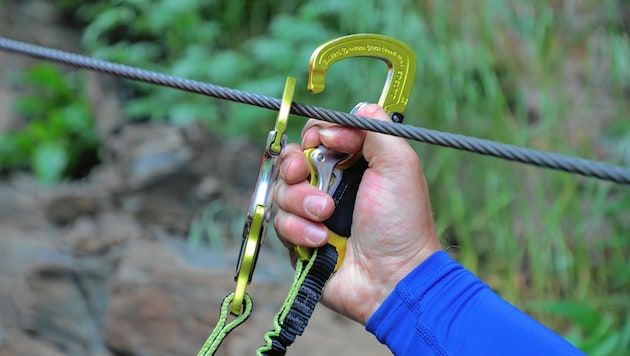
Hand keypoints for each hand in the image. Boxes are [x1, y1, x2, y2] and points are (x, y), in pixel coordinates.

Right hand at [273, 104, 441, 323]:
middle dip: (294, 166)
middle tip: (304, 174)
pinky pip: (279, 224)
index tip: (324, 143)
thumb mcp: (399, 165)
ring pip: (281, 192)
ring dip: (301, 202)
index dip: (315, 136)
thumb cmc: (401, 223)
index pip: (317, 137)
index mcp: (352, 165)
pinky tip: (322, 241)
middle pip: (290, 161)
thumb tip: (353, 111)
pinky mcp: (299, 240)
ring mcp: (312, 214)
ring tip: (327, 216)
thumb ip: (377, 129)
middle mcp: (329, 186)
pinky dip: (299, 231)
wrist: (393, 278)